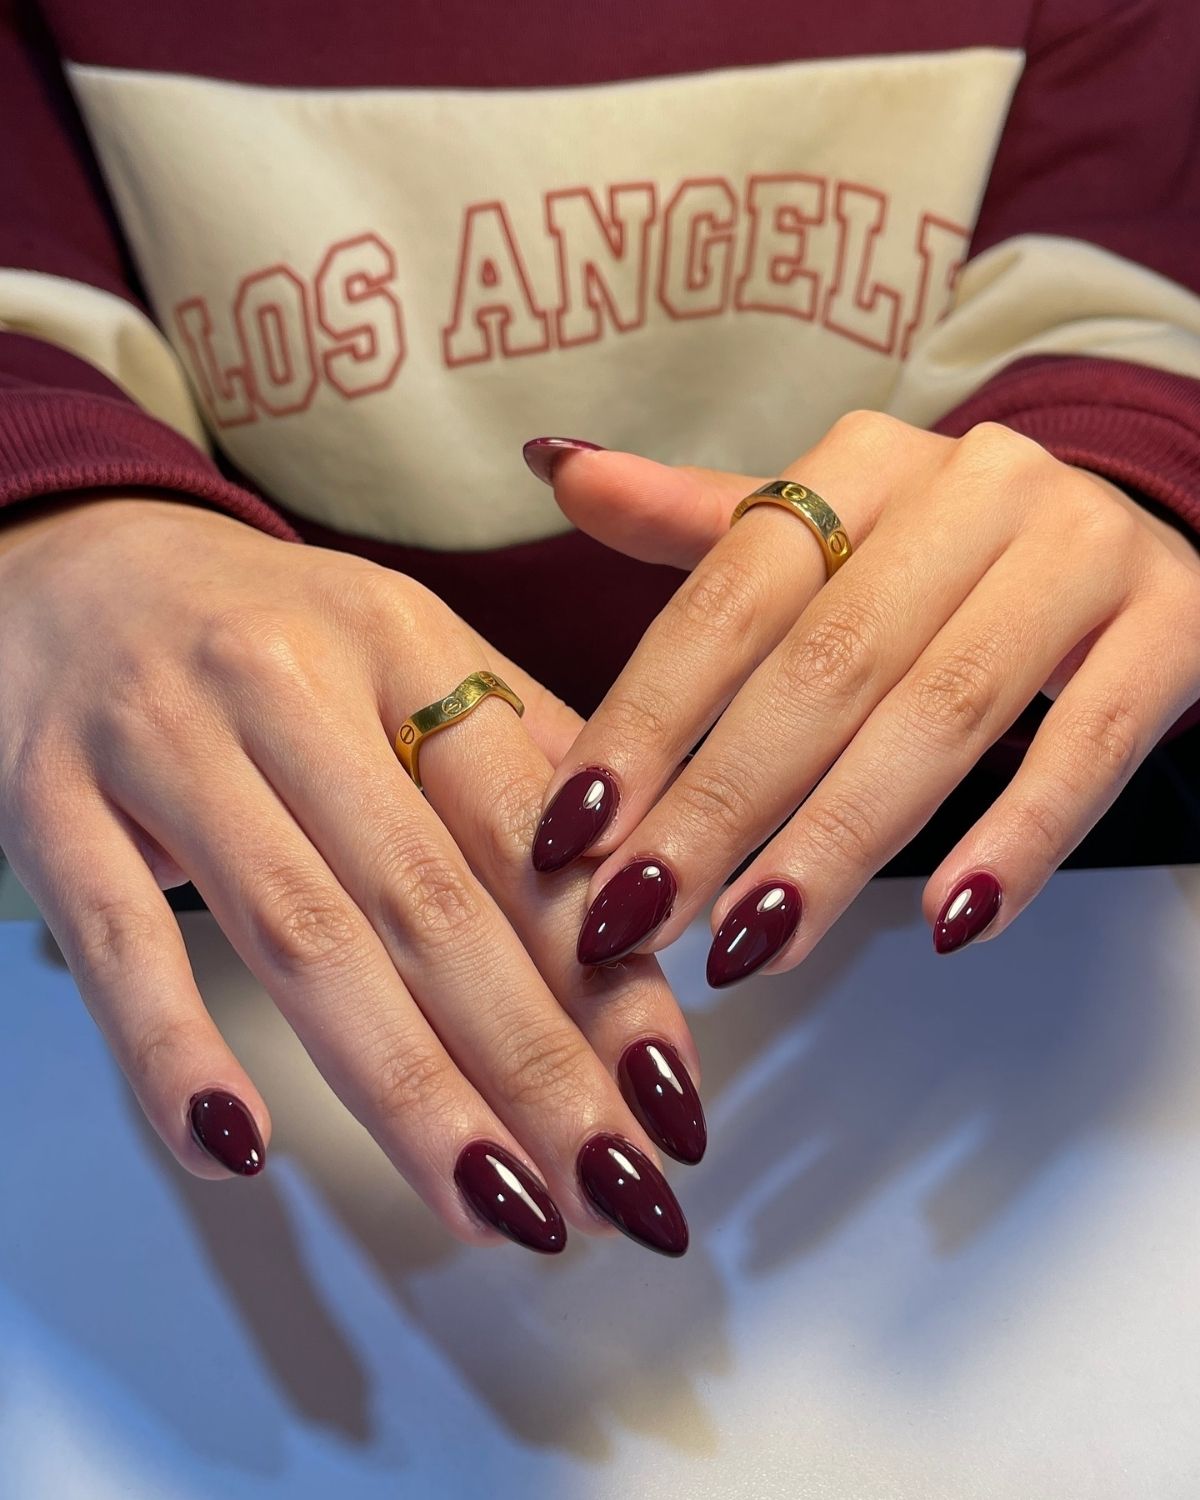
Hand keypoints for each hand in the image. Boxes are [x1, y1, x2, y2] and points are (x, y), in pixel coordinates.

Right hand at [0, 495, 701, 1255]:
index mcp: (400, 641)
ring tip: (496, 1206)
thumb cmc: (268, 634)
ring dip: (407, 1090)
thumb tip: (646, 896)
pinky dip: (177, 1052)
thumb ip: (519, 757)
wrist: (73, 564)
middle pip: (426, 898)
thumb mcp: (404, 650)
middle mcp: (287, 684)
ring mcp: (161, 742)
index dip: (605, 968)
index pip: (524, 824)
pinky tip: (244, 1154)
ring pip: (300, 937)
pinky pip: (116, 942)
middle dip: (533, 1060)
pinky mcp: (50, 802)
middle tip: (613, 1189)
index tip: (668, 1093)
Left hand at [529, 412, 1199, 977]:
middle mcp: (971, 489)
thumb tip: (557, 466)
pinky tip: (950, 923)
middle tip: (638, 918)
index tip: (573, 835)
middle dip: (718, 805)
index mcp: (862, 463)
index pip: (729, 600)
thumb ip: (701, 525)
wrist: (1130, 532)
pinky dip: (1020, 836)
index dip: (646, 721)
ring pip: (943, 712)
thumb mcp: (827, 529)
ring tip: (754, 943)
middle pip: (823, 666)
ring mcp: (1079, 551)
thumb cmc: (941, 557)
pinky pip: (1091, 741)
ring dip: (838, 840)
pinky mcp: (1171, 625)